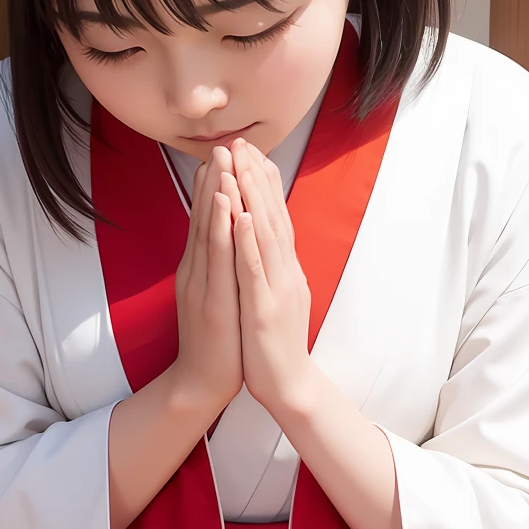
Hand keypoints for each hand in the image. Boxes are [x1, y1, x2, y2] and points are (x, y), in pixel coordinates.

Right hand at [172, 145, 242, 420]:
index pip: (205, 220)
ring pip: (208, 229)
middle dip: (212, 179)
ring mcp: (201, 283)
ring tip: (221, 159)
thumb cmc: (215, 341)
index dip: (212, 187)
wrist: (202, 383)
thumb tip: (223, 243)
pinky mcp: (211, 299)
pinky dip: (221, 227)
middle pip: (204, 217)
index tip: (221, 154)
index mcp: (198, 269)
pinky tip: (226, 203)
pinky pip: (218, 257)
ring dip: (215, 192)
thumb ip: (215, 268)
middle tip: (220, 143)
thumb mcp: (215, 296)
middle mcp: (195, 270)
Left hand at [227, 139, 313, 421]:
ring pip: (265, 235)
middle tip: (243, 142)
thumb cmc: (274, 344)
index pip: (276, 217)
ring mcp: (276, 289)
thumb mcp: (276, 296)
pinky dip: (249, 241)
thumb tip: (269, 243)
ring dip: (253, 197)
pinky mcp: (263, 309)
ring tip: (241, 164)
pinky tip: (241, 215)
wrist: (288, 386)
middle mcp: (285, 272)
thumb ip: (274, 267)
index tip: (252, 151)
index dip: (265, 183)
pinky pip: (255, 270)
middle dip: (257, 178)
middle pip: (272, 216)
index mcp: (284, 269)